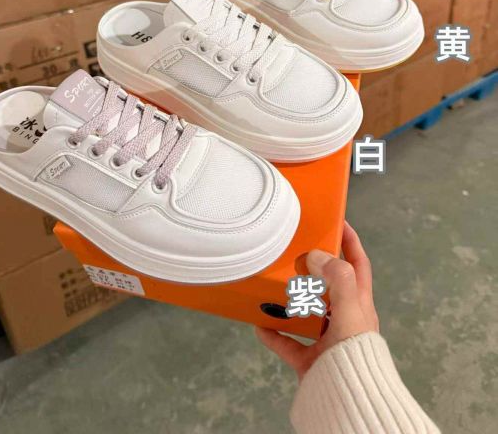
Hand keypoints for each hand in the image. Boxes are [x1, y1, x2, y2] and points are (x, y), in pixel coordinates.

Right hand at [256, 221, 378, 380]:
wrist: (348, 398)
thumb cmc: (354, 349)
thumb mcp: (351, 306)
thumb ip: (337, 277)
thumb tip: (316, 255)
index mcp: (360, 303)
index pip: (358, 264)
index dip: (350, 241)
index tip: (337, 221)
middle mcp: (345, 319)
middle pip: (330, 286)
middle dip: (314, 268)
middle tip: (295, 251)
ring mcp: (328, 341)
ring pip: (308, 314)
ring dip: (290, 301)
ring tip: (273, 284)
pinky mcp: (311, 361)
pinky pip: (289, 344)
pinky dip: (274, 335)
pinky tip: (259, 324)